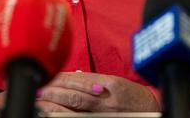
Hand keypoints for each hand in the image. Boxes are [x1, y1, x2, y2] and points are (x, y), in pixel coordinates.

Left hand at [36, 71, 159, 112]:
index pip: (80, 80)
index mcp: (110, 84)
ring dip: (54, 106)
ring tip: (40, 101)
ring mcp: (104, 115)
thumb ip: (94, 80)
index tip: (48, 75)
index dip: (61, 79)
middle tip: (37, 88)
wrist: (151, 111)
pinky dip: (66, 115)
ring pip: (74, 111)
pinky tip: (54, 113)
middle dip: (53, 92)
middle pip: (74, 96)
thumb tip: (73, 76)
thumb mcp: (116, 81)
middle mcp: (106, 101)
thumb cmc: (133, 95)